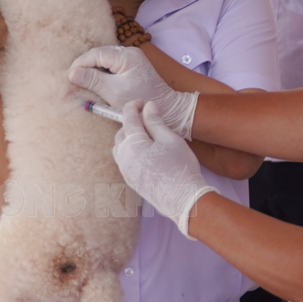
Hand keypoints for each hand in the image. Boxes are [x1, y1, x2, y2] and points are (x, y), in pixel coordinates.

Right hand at [69, 46, 197, 138]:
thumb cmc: (140, 100)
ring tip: (80, 82)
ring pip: (104, 61)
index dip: (80, 64)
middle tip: (71, 80)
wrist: (166, 108)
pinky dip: (101, 75)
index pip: (96, 54)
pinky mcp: (131, 69)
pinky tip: (94, 84)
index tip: (69, 77)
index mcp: (126, 55)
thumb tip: (72, 73)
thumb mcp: (113, 91)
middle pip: (99, 56)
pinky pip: (110, 68)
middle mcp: (129, 53)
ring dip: (92, 71)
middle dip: (84, 67)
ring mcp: (131, 60)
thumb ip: (93, 80)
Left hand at [114, 101, 217, 237]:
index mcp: (133, 144)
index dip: (133, 106)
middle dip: (131, 123)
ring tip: (147, 135)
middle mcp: (125, 157)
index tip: (142, 102)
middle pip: (121, 133)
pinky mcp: (131, 180)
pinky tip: (146, 152)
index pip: (128, 118)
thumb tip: (148, 106)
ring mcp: (126, 170)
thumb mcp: (170, 139)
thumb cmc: (180, 166)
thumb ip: (156, 122)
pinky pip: (124, 160)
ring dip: (129, 137)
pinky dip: (130, 151)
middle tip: (147, 118)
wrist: (183, 199)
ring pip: (120, 148)